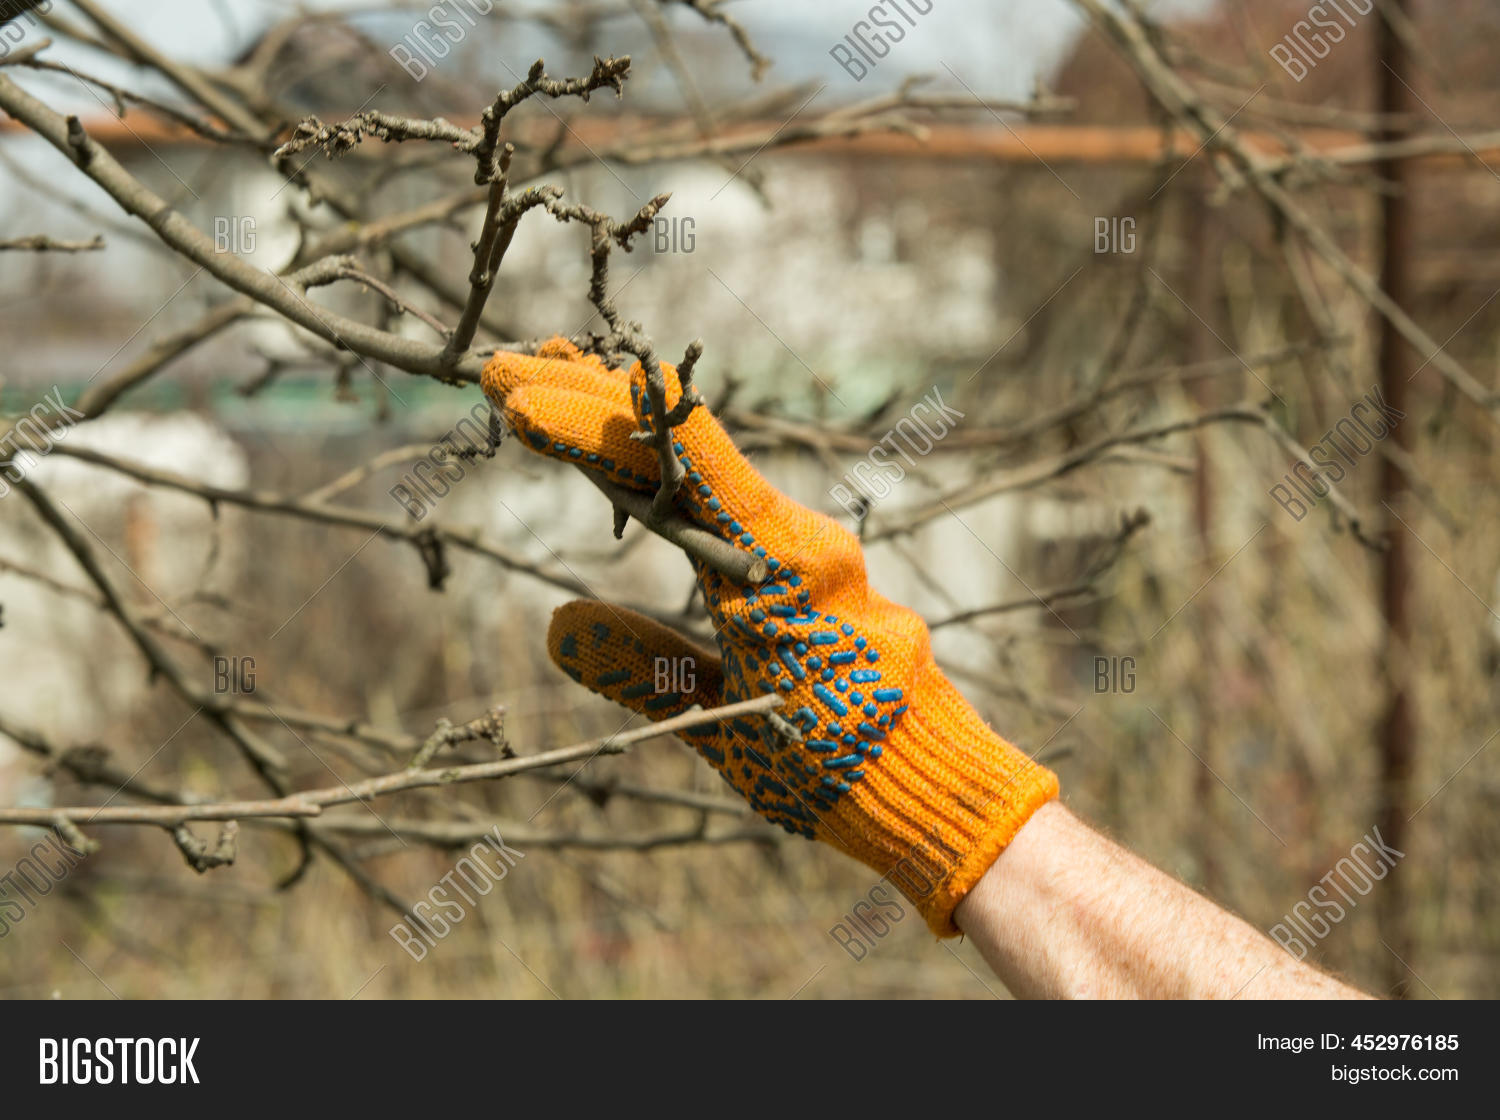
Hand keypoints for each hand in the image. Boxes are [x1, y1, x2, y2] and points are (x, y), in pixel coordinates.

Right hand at [482, 338, 1057, 933]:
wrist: (928, 780)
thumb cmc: (837, 764)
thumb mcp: (726, 727)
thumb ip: (645, 672)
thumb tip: (559, 623)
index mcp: (778, 564)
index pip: (676, 463)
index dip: (593, 422)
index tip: (518, 396)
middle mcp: (793, 535)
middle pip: (682, 446)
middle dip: (590, 400)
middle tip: (504, 371)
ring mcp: (799, 544)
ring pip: (699, 463)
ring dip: (621, 421)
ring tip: (543, 383)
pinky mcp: (798, 562)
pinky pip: (720, 495)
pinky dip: (660, 464)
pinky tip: (620, 450)